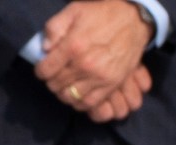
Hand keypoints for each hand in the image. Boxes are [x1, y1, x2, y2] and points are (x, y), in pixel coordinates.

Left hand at [36, 0, 155, 113]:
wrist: (134, 21)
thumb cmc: (102, 14)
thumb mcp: (74, 10)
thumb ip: (54, 28)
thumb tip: (44, 49)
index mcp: (73, 47)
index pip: (45, 71)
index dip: (41, 69)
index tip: (44, 66)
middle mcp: (85, 65)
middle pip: (55, 85)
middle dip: (51, 80)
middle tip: (55, 74)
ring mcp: (99, 77)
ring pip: (69, 97)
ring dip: (63, 92)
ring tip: (65, 84)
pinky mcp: (111, 85)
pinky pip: (88, 103)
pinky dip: (79, 102)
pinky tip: (77, 93)